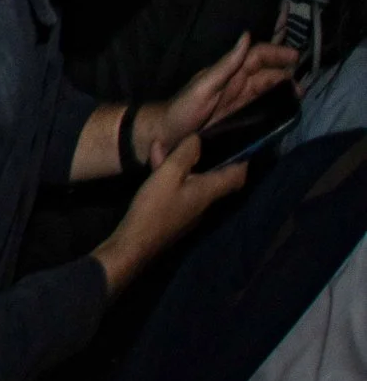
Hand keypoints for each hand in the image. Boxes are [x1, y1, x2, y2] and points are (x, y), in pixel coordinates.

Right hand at [95, 135, 247, 292]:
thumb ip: (184, 155)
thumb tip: (198, 138)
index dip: (243, 159)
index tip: (243, 142)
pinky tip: (155, 165)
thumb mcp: (168, 175)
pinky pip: (181, 189)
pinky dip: (173, 175)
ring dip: (185, 165)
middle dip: (213, 159)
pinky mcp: (176, 214)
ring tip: (164, 148)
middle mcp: (206, 201)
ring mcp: (191, 210)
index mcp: (209, 191)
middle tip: (205, 141)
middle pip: (218, 178)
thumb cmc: (155, 208)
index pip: (237, 175)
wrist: (136, 242)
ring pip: (196, 182)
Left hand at [148, 34, 297, 164]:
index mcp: (228, 72)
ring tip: (299, 96)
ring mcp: (239, 100)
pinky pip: (263, 106)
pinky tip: (288, 110)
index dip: (276, 53)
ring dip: (284, 89)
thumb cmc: (182, 109)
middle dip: (286, 74)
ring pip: (268, 88)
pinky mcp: (240, 117)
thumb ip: (226, 64)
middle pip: (267, 73)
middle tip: (302, 86)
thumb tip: (246, 36)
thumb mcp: (204, 86)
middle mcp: (236, 83)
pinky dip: (277, 104)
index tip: (296, 57)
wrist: (168, 135)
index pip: (257, 56)